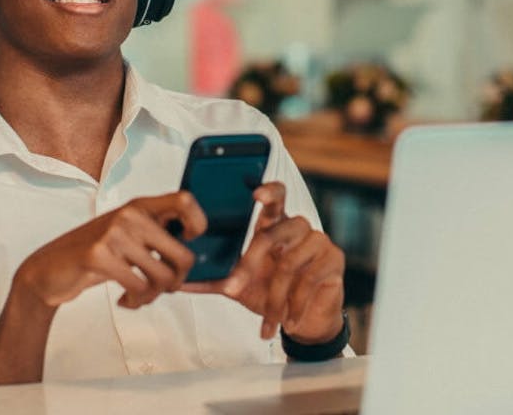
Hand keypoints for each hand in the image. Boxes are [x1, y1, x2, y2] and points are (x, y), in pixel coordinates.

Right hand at [15, 191, 206, 309]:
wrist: (49, 269)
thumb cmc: (97, 253)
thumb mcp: (127, 233)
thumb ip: (156, 233)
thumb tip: (194, 250)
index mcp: (141, 205)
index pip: (185, 200)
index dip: (198, 223)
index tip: (189, 241)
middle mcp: (130, 214)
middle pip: (184, 254)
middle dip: (178, 281)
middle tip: (164, 287)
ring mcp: (114, 233)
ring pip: (163, 277)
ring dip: (155, 296)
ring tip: (141, 297)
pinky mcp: (99, 255)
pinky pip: (139, 288)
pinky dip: (138, 302)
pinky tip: (126, 300)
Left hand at [183, 182, 344, 344]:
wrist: (305, 322)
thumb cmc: (271, 295)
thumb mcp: (239, 286)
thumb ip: (214, 279)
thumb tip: (179, 281)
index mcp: (274, 225)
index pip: (275, 197)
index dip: (268, 191)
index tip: (255, 193)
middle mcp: (297, 227)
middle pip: (273, 233)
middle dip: (250, 264)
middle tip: (234, 287)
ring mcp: (318, 241)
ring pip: (289, 263)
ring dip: (274, 297)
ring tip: (267, 319)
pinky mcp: (333, 259)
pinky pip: (309, 279)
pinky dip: (295, 304)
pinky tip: (287, 320)